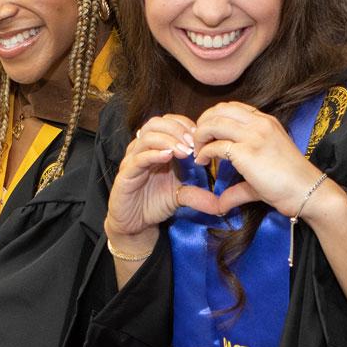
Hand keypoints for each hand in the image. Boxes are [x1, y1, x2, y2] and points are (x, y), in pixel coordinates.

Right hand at [105, 114, 199, 257]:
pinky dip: (154, 154)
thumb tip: (222, 203)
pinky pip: (138, 159)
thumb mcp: (181, 196)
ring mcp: (131, 160)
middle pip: (156, 123)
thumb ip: (199, 194)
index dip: (184, 125)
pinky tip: (168, 156)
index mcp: (155, 148)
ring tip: (184, 152)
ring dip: (168, 140)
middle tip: (193, 144)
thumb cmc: (154, 204)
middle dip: (177, 129)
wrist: (134, 224)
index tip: (200, 137)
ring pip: (147, 136)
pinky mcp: (125, 175)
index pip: (168, 122)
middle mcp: (142, 149)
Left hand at [191, 102, 324, 217]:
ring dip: (199, 136)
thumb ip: (239, 183)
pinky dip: (204, 152)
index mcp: (265, 122)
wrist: (308, 192)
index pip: (232, 107)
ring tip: (198, 151)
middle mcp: (259, 123)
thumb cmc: (290, 183)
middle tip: (197, 142)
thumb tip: (221, 204)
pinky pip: (216, 145)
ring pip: (213, 123)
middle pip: (218, 110)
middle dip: (202, 123)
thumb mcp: (263, 172)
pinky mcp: (247, 152)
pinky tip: (203, 161)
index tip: (208, 135)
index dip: (214, 118)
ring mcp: (253, 136)